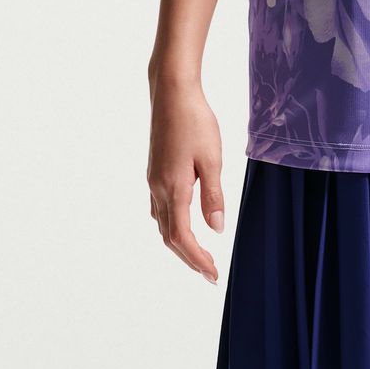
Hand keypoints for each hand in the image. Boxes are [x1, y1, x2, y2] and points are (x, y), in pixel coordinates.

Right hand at [147, 77, 225, 282]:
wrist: (171, 93)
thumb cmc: (195, 121)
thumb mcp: (212, 159)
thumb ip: (213, 195)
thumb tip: (216, 227)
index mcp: (173, 188)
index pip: (183, 236)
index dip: (197, 259)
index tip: (213, 274)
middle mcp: (158, 189)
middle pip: (169, 236)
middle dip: (189, 257)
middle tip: (210, 272)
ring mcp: (153, 181)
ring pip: (162, 223)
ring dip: (180, 243)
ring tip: (200, 254)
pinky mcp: (154, 172)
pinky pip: (159, 209)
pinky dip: (172, 225)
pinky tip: (184, 224)